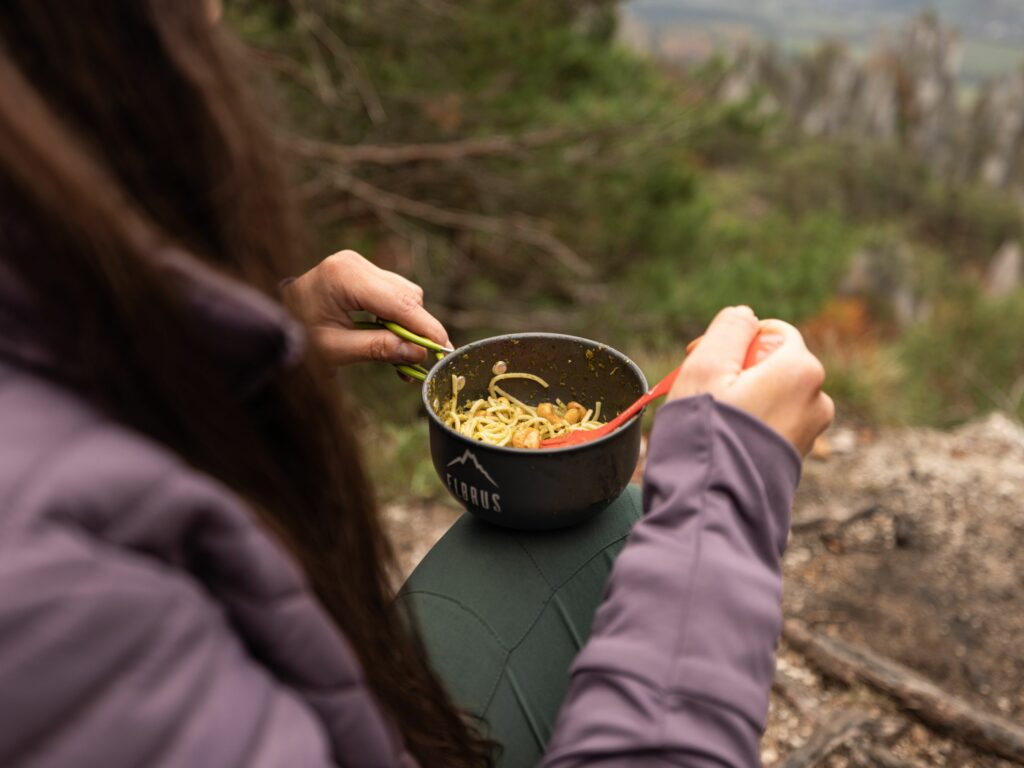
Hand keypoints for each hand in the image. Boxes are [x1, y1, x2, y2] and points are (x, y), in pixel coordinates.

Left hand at [283, 250, 450, 366]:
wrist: (269, 319)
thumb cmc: (294, 336)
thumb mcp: (334, 349)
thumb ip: (378, 349)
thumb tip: (418, 353)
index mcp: (344, 277)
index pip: (398, 303)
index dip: (426, 328)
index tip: (446, 350)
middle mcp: (355, 263)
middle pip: (407, 296)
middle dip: (418, 329)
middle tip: (422, 363)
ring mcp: (358, 265)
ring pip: (404, 295)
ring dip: (409, 326)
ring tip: (403, 358)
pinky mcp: (361, 272)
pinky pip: (392, 294)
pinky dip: (397, 319)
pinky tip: (394, 342)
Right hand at [669, 306, 833, 455]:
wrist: (715, 505)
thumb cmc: (707, 433)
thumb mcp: (705, 365)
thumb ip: (729, 328)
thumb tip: (746, 315)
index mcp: (801, 369)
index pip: (772, 333)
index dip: (734, 340)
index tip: (700, 359)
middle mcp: (817, 399)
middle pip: (772, 365)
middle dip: (736, 371)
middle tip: (700, 392)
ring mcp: (810, 432)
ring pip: (770, 395)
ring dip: (741, 399)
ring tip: (711, 421)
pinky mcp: (796, 458)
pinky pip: (771, 424)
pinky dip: (748, 424)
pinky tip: (722, 441)